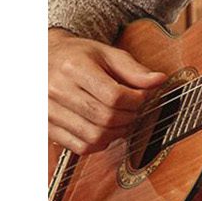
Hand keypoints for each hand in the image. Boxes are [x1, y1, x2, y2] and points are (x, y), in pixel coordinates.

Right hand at [48, 29, 169, 154]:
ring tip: (121, 120)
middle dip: (129, 117)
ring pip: (94, 136)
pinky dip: (99, 143)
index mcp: (73, 67)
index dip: (136, 100)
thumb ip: (132, 69)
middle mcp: (56, 90)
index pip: (114, 95)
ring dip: (116, 133)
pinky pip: (80, 147)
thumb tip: (159, 80)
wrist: (43, 60)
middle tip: (134, 110)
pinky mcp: (47, 127)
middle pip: (106, 117)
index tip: (142, 97)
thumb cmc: (77, 56)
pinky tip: (104, 130)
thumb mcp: (105, 54)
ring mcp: (49, 111)